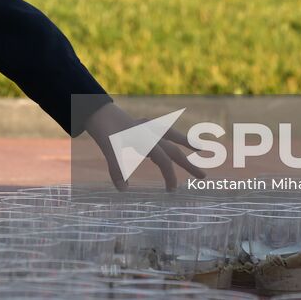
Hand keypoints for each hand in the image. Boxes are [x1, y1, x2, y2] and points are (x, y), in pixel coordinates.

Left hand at [82, 101, 207, 190]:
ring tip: (200, 148)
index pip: (164, 160)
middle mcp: (151, 132)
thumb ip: (117, 169)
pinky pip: (162, 132)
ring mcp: (148, 126)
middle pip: (174, 149)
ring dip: (186, 142)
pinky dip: (170, 139)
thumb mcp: (109, 149)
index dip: (170, 176)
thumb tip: (124, 190)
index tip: (172, 190)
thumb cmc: (104, 130)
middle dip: (189, 163)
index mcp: (146, 139)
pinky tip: (164, 151)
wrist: (97, 110)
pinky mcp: (141, 125)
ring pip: (172, 135)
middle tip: (204, 176)